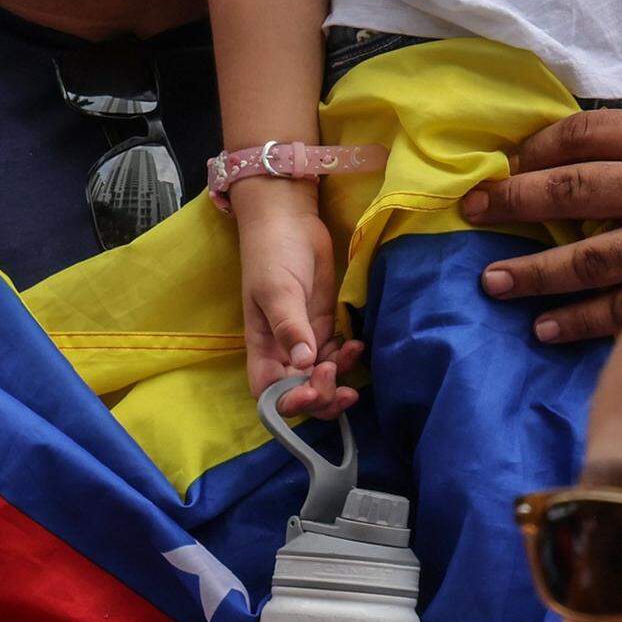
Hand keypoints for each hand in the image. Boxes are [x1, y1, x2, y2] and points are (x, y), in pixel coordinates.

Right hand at [234, 185, 360, 420]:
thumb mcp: (277, 289)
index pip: (270, 393)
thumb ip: (289, 326)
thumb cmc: (272, 252)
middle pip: (300, 391)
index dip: (290, 402)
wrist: (289, 219)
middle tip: (336, 374)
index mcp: (263, 346)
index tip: (312, 390)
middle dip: (321, 394)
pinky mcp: (325, 323)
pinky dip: (348, 356)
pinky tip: (358, 344)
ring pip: (322, 376)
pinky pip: (337, 353)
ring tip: (353, 352)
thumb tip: (304, 362)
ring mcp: (306, 336)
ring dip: (339, 376)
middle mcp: (283, 349)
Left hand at [462, 107, 621, 342]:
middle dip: (515, 201)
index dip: (536, 148)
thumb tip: (583, 153)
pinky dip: (580, 319)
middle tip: (473, 211)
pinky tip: (546, 326)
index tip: (503, 163)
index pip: (586, 135)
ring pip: (590, 255)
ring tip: (493, 281)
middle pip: (574, 189)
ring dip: (535, 271)